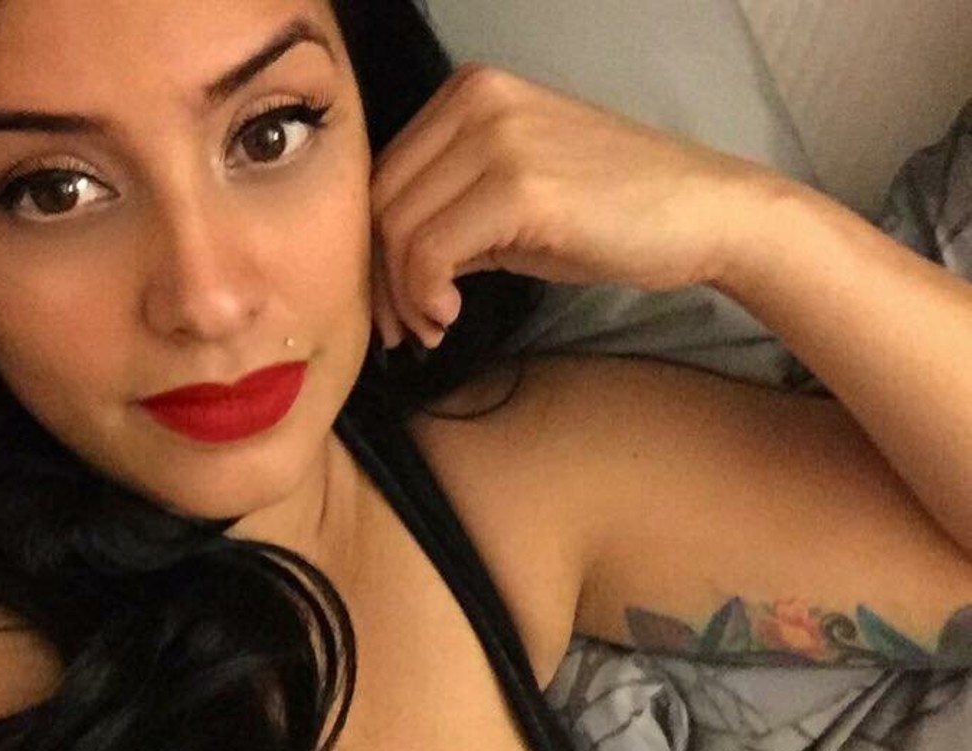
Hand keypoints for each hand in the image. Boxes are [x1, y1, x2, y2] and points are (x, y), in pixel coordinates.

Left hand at [370, 63, 777, 347]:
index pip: (381, 176)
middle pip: (379, 201)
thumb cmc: (610, 213)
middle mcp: (475, 99)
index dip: (375, 250)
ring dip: (403, 296)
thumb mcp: (512, 202)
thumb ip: (449, 213)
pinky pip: (431, 250)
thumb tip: (391, 269)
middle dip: (381, 279)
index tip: (395, 304)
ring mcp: (498, 137)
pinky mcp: (519, 185)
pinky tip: (451, 318)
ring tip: (433, 329)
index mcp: (468, 93)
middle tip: (405, 331)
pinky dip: (426, 295)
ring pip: (399, 228)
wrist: (702, 214)